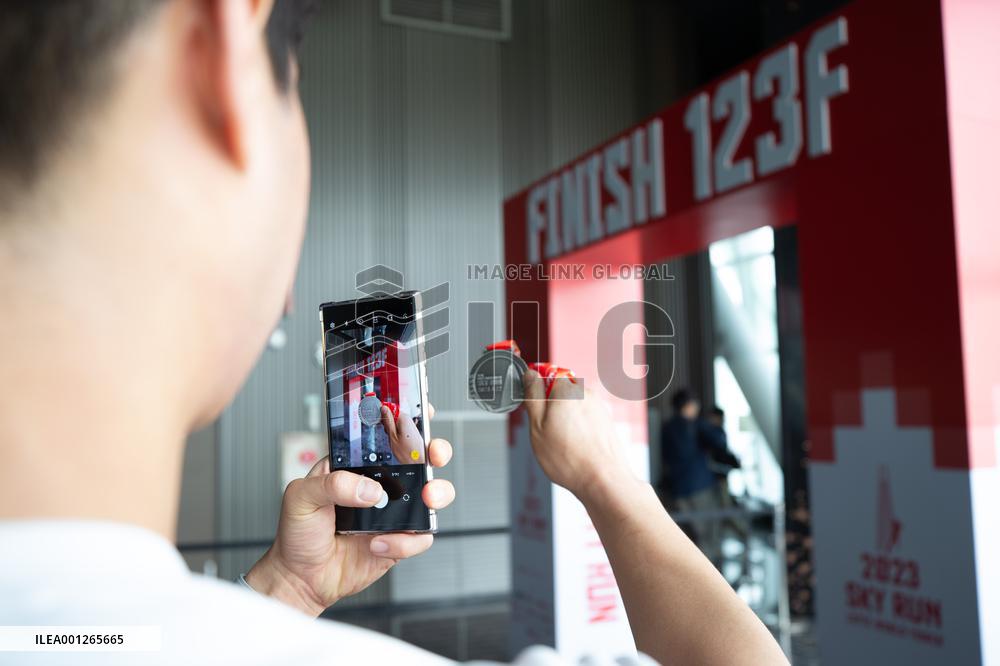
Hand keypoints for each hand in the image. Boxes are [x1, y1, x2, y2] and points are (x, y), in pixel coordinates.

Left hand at [246, 405, 453, 615]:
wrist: (301, 578)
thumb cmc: (298, 533)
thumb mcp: (301, 497)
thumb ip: (333, 485)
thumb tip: (370, 489)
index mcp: (356, 465)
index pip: (385, 435)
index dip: (406, 421)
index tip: (418, 413)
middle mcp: (379, 484)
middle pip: (419, 459)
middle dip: (435, 450)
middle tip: (433, 455)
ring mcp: (392, 512)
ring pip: (431, 495)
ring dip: (436, 493)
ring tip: (424, 501)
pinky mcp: (399, 540)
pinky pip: (419, 537)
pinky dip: (404, 542)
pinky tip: (378, 544)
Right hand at [521, 370, 636, 501]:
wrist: (603, 480)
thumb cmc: (570, 459)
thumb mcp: (537, 427)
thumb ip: (533, 396)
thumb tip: (530, 375)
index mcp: (566, 389)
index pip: (546, 373)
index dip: (536, 391)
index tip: (533, 406)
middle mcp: (585, 393)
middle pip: (560, 390)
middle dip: (551, 407)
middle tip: (546, 430)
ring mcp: (598, 406)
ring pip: (572, 406)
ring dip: (564, 419)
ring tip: (563, 443)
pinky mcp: (605, 420)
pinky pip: (584, 418)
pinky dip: (578, 429)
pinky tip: (575, 447)